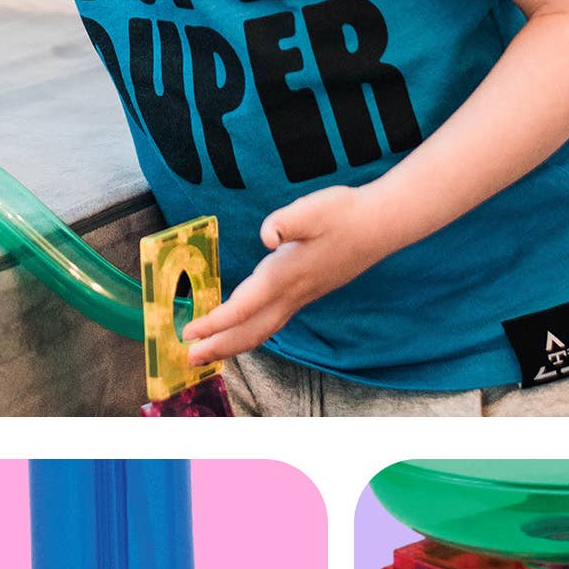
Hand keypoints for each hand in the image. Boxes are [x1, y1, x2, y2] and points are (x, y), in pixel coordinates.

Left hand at [180, 184, 399, 364]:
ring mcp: (301, 297)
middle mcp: (291, 293)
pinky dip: (250, 334)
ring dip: (233, 345)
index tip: (188, 333)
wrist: (380, 224)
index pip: (243, 308)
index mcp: (284, 275)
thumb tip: (267, 236)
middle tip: (188, 358)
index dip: (214, 323)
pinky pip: (272, 323)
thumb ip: (286, 222)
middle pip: (249, 331)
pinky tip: (242, 332)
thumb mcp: (312, 210)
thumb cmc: (344, 214)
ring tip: (208, 353)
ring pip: (262, 331)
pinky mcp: (306, 294)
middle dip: (217, 346)